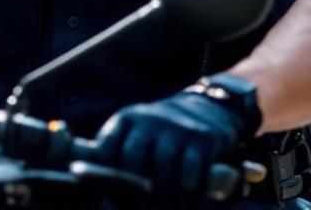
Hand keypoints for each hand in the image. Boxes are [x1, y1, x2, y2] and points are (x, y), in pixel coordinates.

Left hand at [95, 75, 260, 207]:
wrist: (206, 109)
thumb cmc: (162, 135)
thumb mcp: (139, 133)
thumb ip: (121, 157)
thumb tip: (106, 194)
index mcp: (126, 119)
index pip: (105, 147)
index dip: (104, 175)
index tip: (112, 194)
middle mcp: (148, 119)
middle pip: (132, 158)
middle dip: (133, 189)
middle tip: (139, 206)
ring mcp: (175, 127)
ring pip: (162, 168)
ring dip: (161, 196)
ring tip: (163, 206)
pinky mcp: (201, 138)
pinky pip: (189, 174)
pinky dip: (185, 194)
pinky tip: (183, 202)